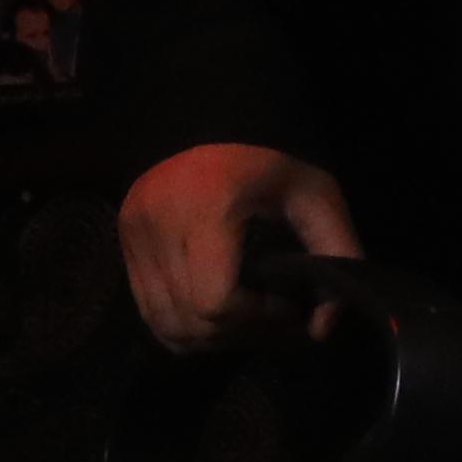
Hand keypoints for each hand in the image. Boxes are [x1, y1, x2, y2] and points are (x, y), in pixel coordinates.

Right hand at [115, 136, 357, 345]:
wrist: (215, 123)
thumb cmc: (271, 166)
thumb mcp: (318, 198)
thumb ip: (339, 254)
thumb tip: (323, 329)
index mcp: (206, 205)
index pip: (216, 301)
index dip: (257, 319)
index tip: (289, 306)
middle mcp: (158, 222)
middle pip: (192, 320)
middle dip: (241, 333)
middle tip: (274, 319)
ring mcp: (133, 234)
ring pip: (167, 324)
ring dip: (212, 338)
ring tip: (248, 319)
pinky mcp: (123, 243)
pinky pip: (149, 314)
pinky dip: (184, 329)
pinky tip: (217, 316)